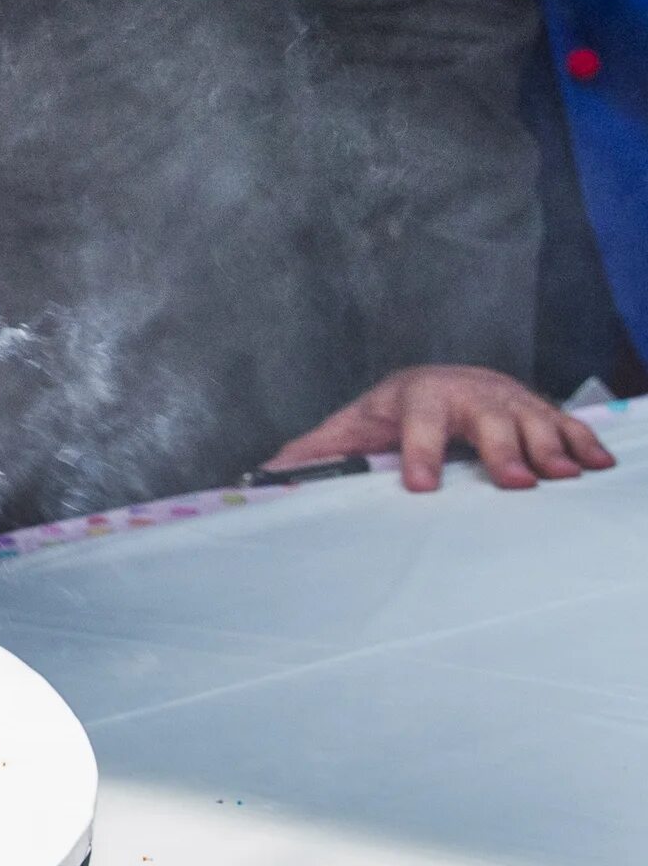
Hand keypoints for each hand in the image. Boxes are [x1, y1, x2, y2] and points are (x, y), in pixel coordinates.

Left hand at [266, 363, 616, 492]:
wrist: (438, 380)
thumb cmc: (394, 412)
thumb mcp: (353, 427)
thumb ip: (317, 451)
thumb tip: (266, 473)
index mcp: (415, 397)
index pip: (416, 423)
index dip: (418, 452)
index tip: (420, 486)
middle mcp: (465, 392)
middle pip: (484, 418)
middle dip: (500, 449)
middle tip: (514, 483)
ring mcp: (505, 399)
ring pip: (530, 418)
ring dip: (548, 446)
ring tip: (562, 476)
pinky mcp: (534, 408)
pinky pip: (564, 422)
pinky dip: (583, 441)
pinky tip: (599, 465)